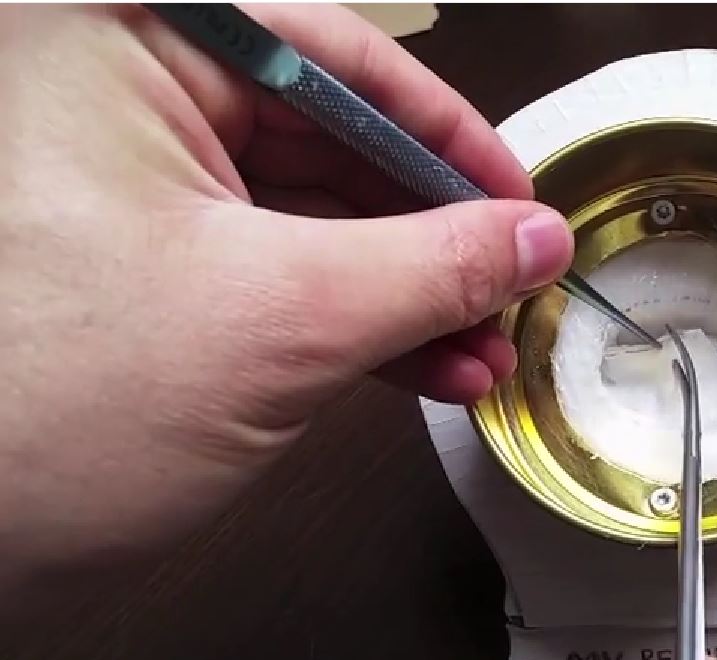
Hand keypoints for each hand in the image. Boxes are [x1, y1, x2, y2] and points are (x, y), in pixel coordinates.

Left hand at [0, 4, 571, 611]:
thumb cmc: (37, 412)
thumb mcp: (284, 319)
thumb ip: (434, 265)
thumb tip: (528, 236)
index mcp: (122, 48)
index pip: (335, 57)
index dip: (449, 134)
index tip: (517, 197)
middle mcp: (116, 99)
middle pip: (332, 139)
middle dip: (437, 234)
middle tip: (509, 282)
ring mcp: (126, 186)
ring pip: (314, 213)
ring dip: (411, 290)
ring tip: (480, 346)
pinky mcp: (143, 265)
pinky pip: (278, 267)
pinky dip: (356, 319)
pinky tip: (424, 364)